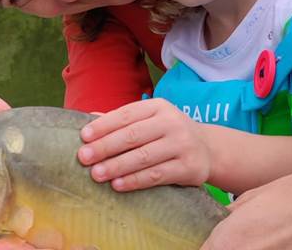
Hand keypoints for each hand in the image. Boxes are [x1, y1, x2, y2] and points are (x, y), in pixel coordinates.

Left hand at [77, 98, 210, 190]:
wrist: (208, 149)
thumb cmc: (168, 133)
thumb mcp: (149, 120)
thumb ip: (122, 120)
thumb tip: (89, 118)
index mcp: (158, 107)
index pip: (126, 114)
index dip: (104, 125)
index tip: (83, 136)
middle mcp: (172, 122)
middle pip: (133, 135)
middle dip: (105, 146)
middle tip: (83, 157)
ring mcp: (182, 144)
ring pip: (144, 156)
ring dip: (117, 166)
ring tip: (96, 174)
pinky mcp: (189, 167)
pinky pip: (157, 175)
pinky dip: (135, 181)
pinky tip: (117, 185)